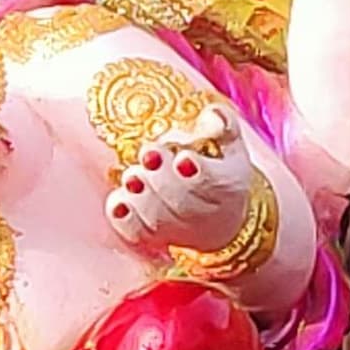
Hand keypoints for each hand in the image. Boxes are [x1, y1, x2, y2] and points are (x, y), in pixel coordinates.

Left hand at [102, 108, 255, 258]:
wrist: (219, 221)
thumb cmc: (221, 173)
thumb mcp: (231, 148)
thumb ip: (224, 126)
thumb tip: (212, 113)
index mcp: (226, 186)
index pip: (214, 182)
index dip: (199, 173)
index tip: (184, 158)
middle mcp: (204, 212)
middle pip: (183, 201)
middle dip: (163, 179)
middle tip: (149, 157)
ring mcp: (178, 228)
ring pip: (159, 219)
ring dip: (142, 198)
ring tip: (131, 177)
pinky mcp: (155, 236)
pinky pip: (138, 234)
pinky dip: (125, 220)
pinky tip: (118, 204)